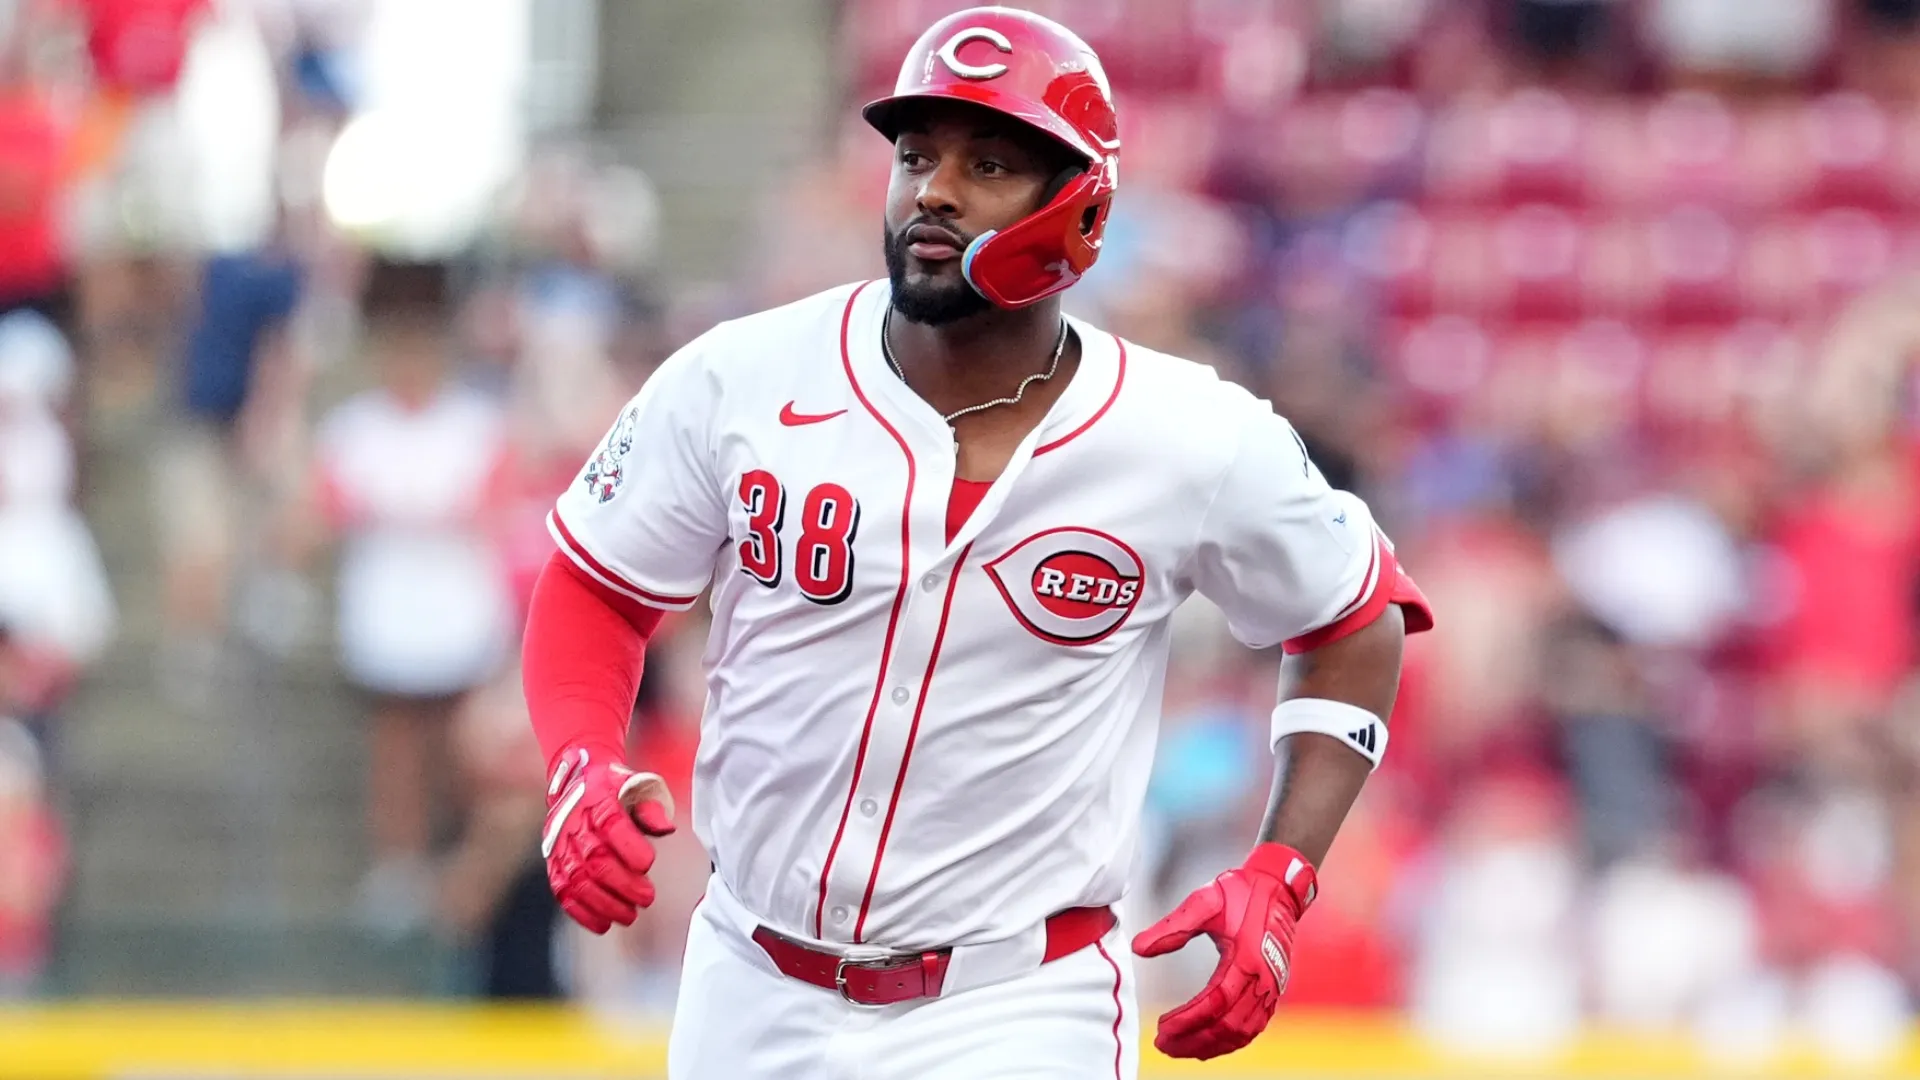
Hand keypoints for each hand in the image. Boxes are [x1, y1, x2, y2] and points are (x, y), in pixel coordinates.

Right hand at [541, 744, 676, 933]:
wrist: (578, 780)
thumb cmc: (618, 789)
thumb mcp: (640, 786)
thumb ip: (652, 808)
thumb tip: (665, 829)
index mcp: (599, 798)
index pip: (611, 824)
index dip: (629, 847)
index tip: (648, 864)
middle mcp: (575, 822)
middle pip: (595, 859)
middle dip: (623, 884)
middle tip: (646, 898)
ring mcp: (561, 844)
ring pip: (578, 880)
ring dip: (604, 903)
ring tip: (629, 916)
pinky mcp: (554, 862)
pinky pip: (562, 891)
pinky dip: (581, 911)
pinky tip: (602, 924)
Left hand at [1131, 843, 1316, 1059]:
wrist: (1278, 888)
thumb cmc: (1243, 892)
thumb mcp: (1204, 901)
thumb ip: (1172, 928)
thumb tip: (1139, 948)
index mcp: (1246, 958)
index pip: (1214, 1002)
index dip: (1187, 1020)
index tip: (1162, 1028)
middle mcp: (1262, 979)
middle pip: (1228, 1025)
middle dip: (1194, 1039)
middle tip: (1164, 1044)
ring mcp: (1270, 988)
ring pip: (1242, 1031)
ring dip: (1211, 1045)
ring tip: (1181, 1047)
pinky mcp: (1272, 990)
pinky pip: (1254, 1026)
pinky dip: (1231, 1040)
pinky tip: (1210, 1042)